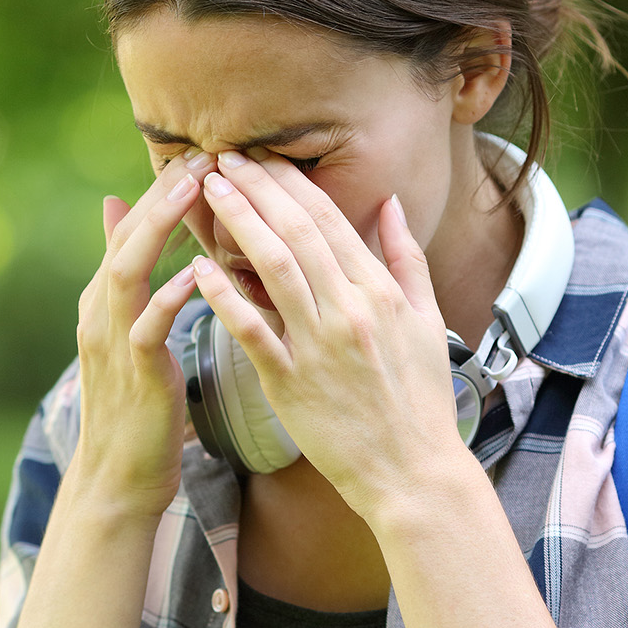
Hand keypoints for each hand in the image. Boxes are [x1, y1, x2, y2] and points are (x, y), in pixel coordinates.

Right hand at [71, 151, 213, 518]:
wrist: (118, 480)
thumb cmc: (139, 407)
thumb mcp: (131, 334)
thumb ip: (130, 276)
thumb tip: (120, 212)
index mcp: (105, 301)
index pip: (131, 230)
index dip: (164, 191)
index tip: (204, 154)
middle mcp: (101, 313)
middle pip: (127, 237)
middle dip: (163, 194)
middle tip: (203, 154)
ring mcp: (113, 343)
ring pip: (128, 270)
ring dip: (161, 228)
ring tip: (196, 190)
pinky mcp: (135, 376)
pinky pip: (148, 328)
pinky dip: (169, 298)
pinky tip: (195, 275)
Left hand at [188, 149, 466, 516]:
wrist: (412, 472)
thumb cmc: (420, 401)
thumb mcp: (428, 321)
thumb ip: (407, 259)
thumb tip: (391, 203)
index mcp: (380, 292)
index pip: (330, 220)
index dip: (291, 183)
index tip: (262, 155)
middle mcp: (350, 310)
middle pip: (297, 233)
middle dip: (258, 188)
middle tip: (223, 156)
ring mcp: (319, 346)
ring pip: (274, 269)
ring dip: (239, 223)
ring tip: (209, 190)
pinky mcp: (291, 383)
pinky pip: (253, 331)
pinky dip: (226, 297)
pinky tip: (199, 268)